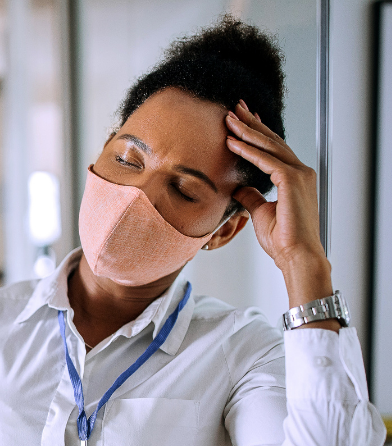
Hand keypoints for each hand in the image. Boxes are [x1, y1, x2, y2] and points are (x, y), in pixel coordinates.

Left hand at [224, 100, 337, 329]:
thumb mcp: (259, 212)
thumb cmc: (282, 239)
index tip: (241, 119)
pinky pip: (266, 160)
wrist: (296, 255)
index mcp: (295, 178)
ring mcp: (299, 175)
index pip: (273, 148)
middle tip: (234, 108)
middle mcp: (300, 172)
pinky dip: (248, 150)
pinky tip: (232, 142)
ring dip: (247, 131)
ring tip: (228, 118)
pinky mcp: (293, 181)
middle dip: (251, 123)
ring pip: (269, 146)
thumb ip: (251, 196)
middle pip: (271, 141)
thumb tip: (239, 188)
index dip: (257, 133)